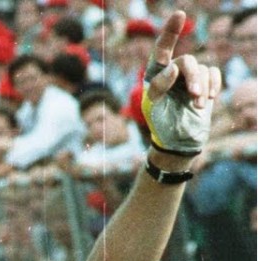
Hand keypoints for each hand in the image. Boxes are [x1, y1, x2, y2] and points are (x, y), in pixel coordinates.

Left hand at [142, 11, 220, 156]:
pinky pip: (213, 73)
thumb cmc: (161, 123)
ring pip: (201, 70)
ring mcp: (188, 77)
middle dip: (192, 77)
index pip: (161, 50)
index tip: (180, 15)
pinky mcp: (204, 82)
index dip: (170, 32)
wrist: (178, 140)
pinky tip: (208, 100)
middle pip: (186, 62)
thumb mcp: (154, 106)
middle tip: (195, 94)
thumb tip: (174, 67)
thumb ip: (159, 85)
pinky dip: (212, 85)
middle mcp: (172, 72)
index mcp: (154, 75)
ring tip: (199, 105)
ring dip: (202, 88)